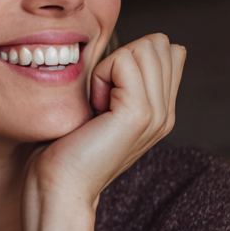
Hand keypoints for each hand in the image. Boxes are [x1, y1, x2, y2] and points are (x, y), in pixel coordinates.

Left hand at [26, 33, 185, 209]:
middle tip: (100, 99)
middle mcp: (166, 113)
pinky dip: (101, 76)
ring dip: (109, 67)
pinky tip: (94, 108)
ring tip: (97, 105)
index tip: (106, 93)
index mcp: (162, 110)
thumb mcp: (102, 106)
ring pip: (146, 47)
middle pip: (160, 44)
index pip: (169, 50)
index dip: (131, 57)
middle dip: (122, 58)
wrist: (60, 186)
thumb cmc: (67, 146)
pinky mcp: (140, 114)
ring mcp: (158, 114)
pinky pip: (124, 61)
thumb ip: (124, 79)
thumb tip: (134, 46)